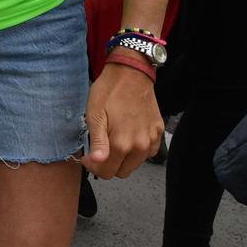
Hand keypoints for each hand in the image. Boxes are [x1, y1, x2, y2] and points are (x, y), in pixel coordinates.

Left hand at [80, 63, 163, 178]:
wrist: (131, 73)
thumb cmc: (109, 92)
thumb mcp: (95, 115)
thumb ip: (97, 142)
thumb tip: (97, 162)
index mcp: (121, 144)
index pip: (107, 173)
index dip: (94, 168)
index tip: (88, 157)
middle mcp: (140, 145)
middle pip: (122, 172)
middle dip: (108, 165)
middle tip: (100, 149)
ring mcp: (151, 139)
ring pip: (135, 164)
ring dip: (124, 158)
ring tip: (113, 140)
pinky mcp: (158, 131)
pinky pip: (148, 152)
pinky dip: (138, 150)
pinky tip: (129, 136)